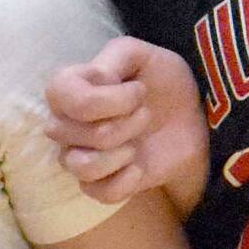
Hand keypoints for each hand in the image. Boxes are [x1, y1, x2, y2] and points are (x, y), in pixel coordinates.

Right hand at [45, 37, 207, 210]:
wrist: (188, 121)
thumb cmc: (161, 83)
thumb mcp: (144, 55)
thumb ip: (116, 55)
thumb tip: (97, 78)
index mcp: (69, 87)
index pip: (59, 93)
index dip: (103, 98)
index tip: (138, 90)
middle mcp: (64, 123)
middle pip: (74, 131)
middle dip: (123, 123)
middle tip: (145, 113)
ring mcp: (78, 156)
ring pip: (81, 165)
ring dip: (120, 153)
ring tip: (138, 144)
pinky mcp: (98, 185)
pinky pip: (98, 192)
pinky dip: (125, 181)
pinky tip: (139, 167)